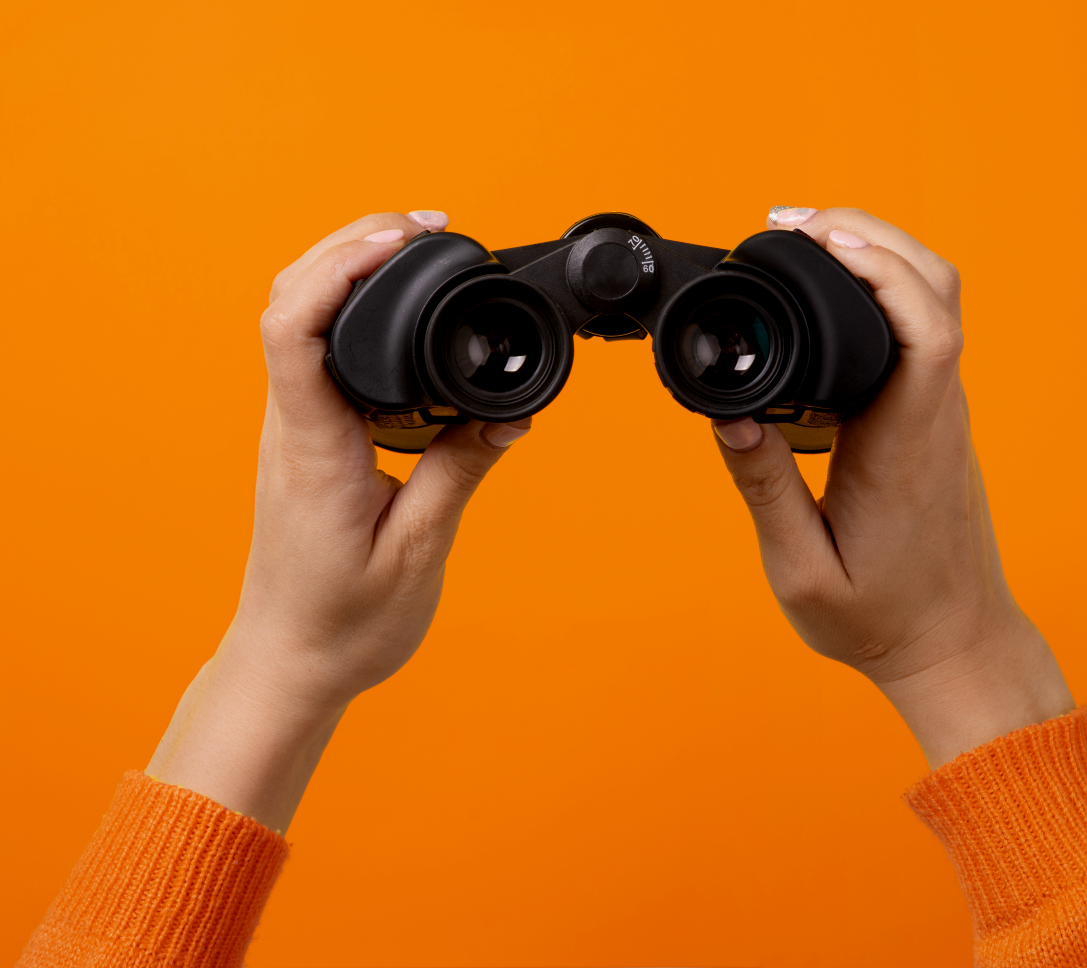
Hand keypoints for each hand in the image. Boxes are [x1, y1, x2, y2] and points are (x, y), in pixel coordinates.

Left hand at [147, 211, 530, 832]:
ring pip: (302, 318)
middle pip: (293, 296)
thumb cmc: (344, 622)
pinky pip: (320, 353)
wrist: (291, 662)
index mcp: (314, 450)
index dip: (342, 264)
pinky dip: (358, 311)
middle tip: (428, 227)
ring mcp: (294, 430)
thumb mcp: (419, 552)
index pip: (295, 327)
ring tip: (422, 252)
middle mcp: (292, 427)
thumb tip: (510, 413)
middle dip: (355, 243)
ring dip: (353, 269)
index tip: (404, 239)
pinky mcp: (308, 439)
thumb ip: (461, 471)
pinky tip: (404, 313)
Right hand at [713, 208, 1073, 767]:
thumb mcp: (803, 569)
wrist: (952, 644)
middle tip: (791, 223)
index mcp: (903, 445)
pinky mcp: (935, 419)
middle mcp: (935, 415)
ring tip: (802, 246)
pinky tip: (828, 300)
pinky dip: (880, 291)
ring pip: (934, 300)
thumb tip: (729, 418)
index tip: (819, 240)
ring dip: (876, 255)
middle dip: (870, 234)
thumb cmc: (881, 618)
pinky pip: (922, 330)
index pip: (925, 330)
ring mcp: (943, 413)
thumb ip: (765, 491)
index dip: (882, 268)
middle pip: (937, 288)